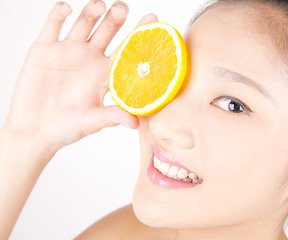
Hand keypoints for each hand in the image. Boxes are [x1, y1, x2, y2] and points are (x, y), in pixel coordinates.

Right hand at [4, 1, 157, 152]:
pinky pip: (53, 25)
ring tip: (101, 6)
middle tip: (123, 9)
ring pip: (84, 24)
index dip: (139, 34)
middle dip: (117, 18)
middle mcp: (89, 58)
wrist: (35, 131)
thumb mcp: (92, 121)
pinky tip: (68, 9)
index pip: (126, 50)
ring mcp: (68, 51)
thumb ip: (112, 117)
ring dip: (92, 12)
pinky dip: (59, 14)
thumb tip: (136, 123)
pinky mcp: (45, 48)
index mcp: (104, 73)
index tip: (153, 19)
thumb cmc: (67, 128)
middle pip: (108, 31)